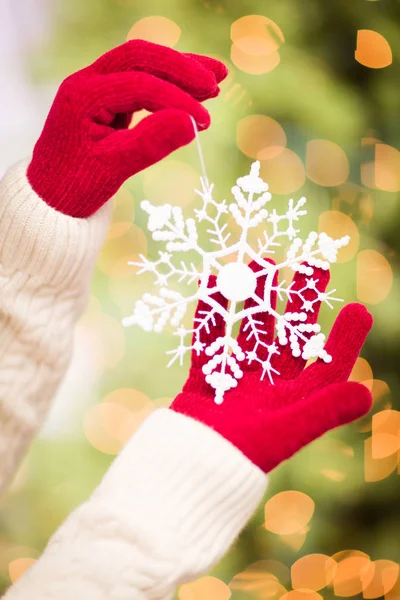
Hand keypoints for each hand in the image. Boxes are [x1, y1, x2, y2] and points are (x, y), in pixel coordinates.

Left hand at [27, 40, 227, 217]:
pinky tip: (194, 91)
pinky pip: (141, 79)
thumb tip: (191, 124)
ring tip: (216, 80)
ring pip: (142, 63)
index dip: (176, 100)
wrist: (52, 197)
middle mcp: (87, 82)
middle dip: (180, 68)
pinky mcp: (107, 97)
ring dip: (179, 69)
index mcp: (83, 95)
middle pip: (140, 57)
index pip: (139, 85)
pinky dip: (168, 83)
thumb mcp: (114, 169)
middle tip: (215, 83)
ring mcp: (96, 86)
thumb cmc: (77, 185)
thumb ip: (150, 144)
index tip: (203, 122)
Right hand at [171, 264, 372, 472]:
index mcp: (293, 400)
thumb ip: (324, 411)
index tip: (359, 308)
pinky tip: (212, 281)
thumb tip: (367, 394)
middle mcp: (267, 387)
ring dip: (257, 297)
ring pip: (250, 329)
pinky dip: (209, 311)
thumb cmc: (242, 456)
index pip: (325, 365)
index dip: (344, 340)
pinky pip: (207, 338)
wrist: (188, 470)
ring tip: (263, 261)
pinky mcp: (204, 378)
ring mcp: (235, 379)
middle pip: (289, 336)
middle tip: (312, 265)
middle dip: (300, 302)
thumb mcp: (288, 430)